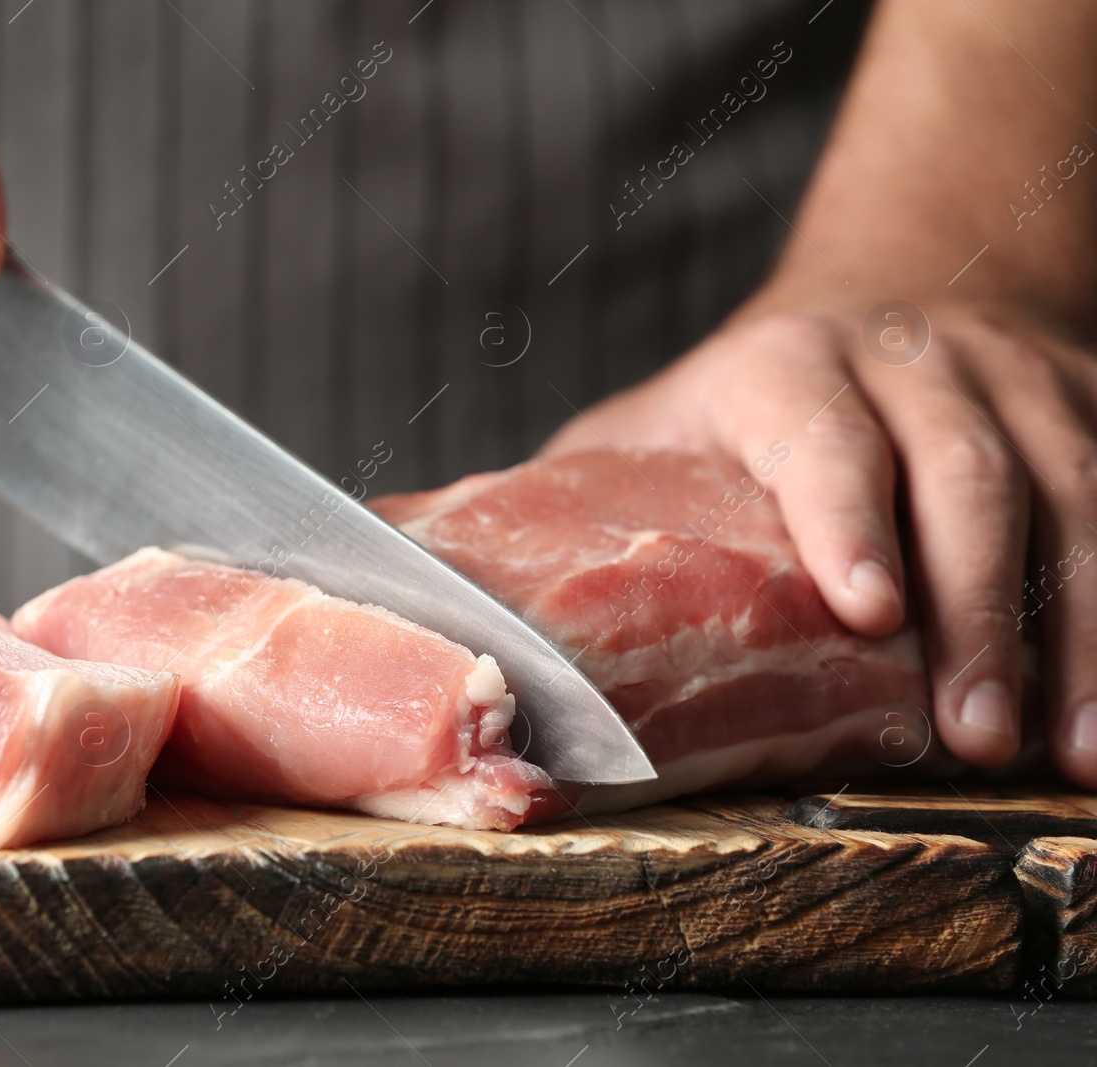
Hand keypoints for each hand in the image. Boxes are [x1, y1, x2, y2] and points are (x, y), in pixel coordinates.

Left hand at [543, 293, 1096, 781]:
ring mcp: (1017, 379)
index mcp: (786, 365)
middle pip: (965, 475)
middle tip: (974, 735)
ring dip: (1083, 627)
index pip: (821, 435)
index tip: (867, 613)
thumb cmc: (744, 406)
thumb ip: (587, 498)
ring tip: (1075, 751)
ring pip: (1075, 493)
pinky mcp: (1090, 406)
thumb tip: (469, 597)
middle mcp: (914, 360)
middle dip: (978, 610)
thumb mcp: (653, 428)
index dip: (845, 517)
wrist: (888, 297)